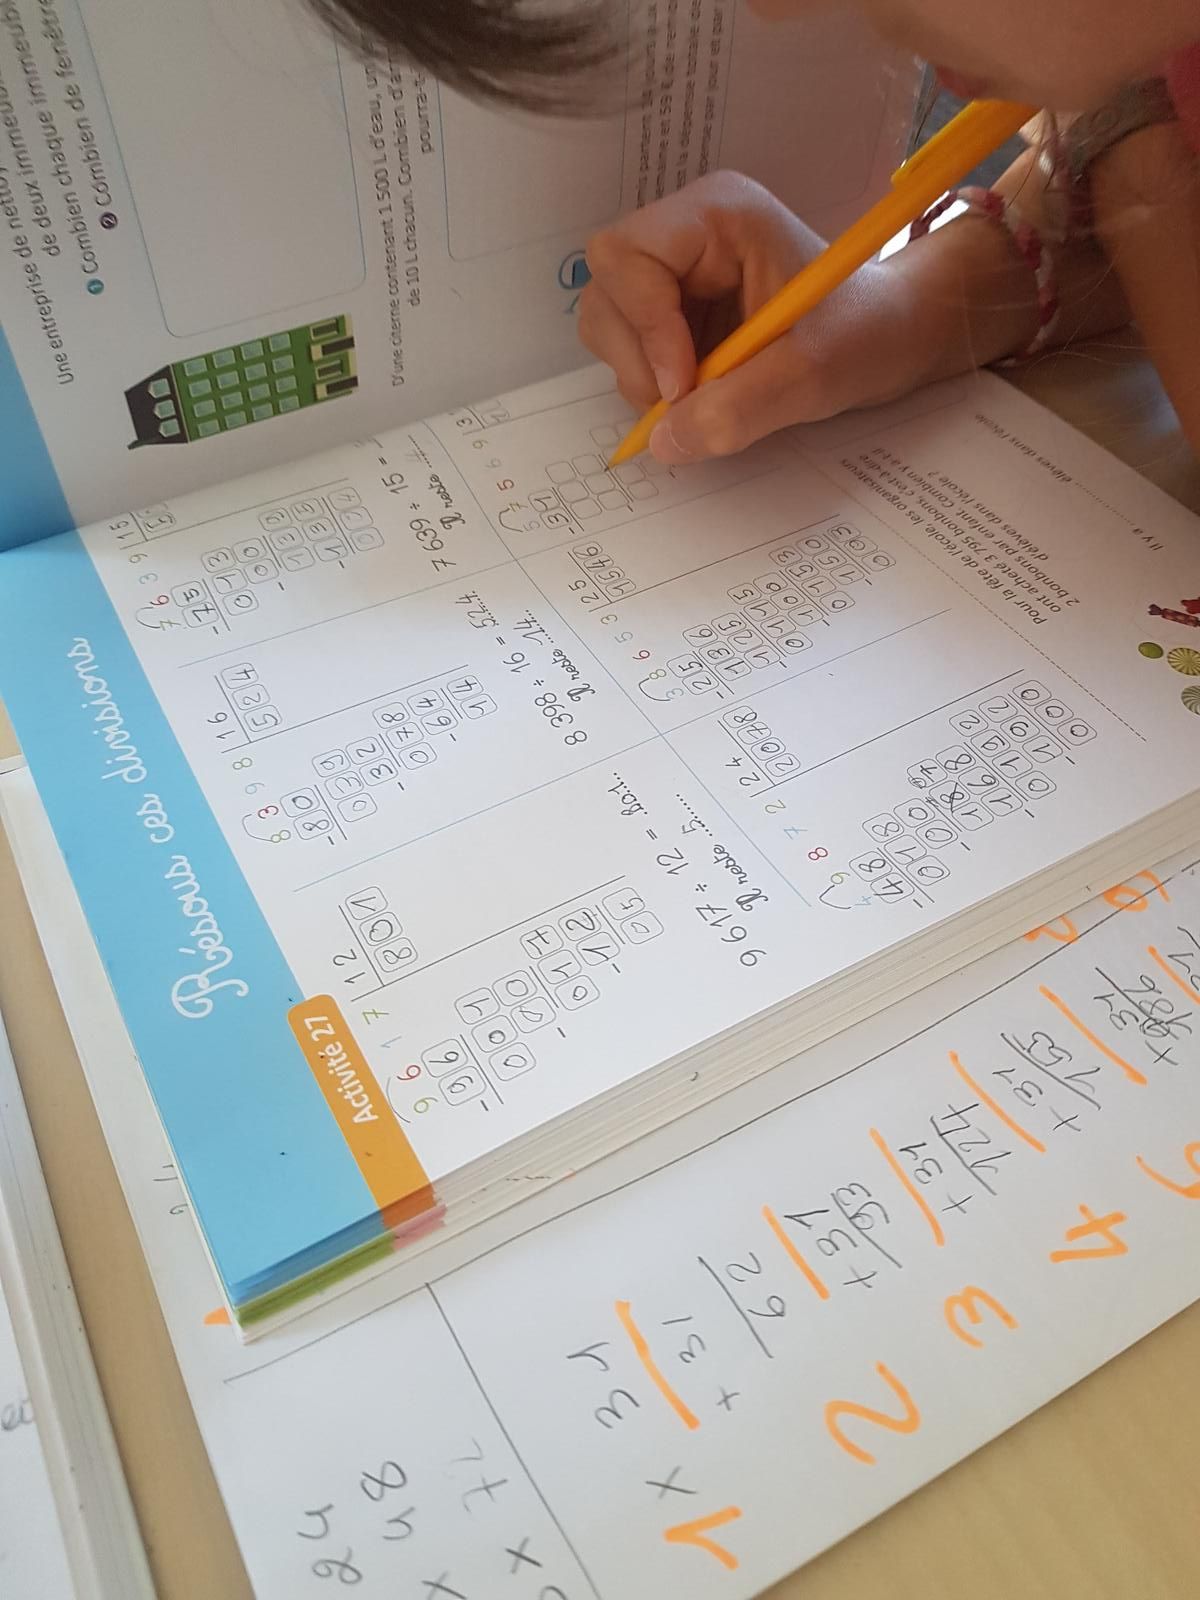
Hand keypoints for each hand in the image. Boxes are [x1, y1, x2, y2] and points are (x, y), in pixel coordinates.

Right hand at [579, 171, 926, 462]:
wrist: (893, 337)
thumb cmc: (866, 334)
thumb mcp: (812, 374)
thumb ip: (741, 408)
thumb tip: (664, 444)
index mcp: (717, 216)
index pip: (626, 257)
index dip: (645, 326)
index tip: (683, 386)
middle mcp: (685, 234)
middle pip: (606, 290)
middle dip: (636, 357)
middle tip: (685, 402)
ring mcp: (674, 273)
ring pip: (608, 324)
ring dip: (640, 376)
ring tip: (700, 398)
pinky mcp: (673, 312)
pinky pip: (630, 351)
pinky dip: (652, 385)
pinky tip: (700, 393)